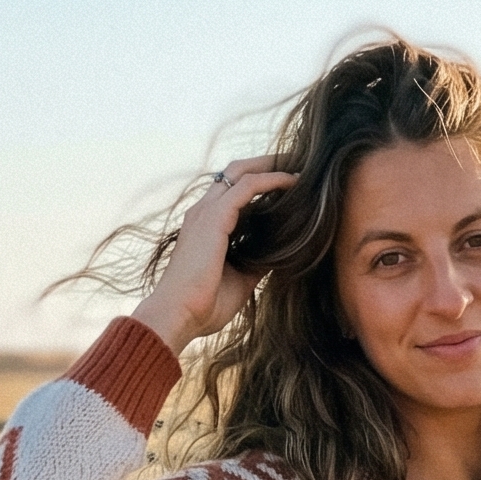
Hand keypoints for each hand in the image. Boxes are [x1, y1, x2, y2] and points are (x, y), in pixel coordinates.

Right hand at [132, 157, 297, 354]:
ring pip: (241, 172)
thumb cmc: (204, 306)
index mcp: (206, 225)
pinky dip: (272, 180)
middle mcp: (203, 212)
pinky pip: (248, 187)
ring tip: (300, 168)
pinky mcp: (214, 218)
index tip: (288, 183)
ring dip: (272, 166)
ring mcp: (206, 212)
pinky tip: (294, 182)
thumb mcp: (240, 280)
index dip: (259, 181)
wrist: (180, 316)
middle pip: (236, 172)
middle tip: (296, 163)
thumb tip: (279, 256)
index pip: (232, 191)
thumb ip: (256, 262)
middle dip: (266, 163)